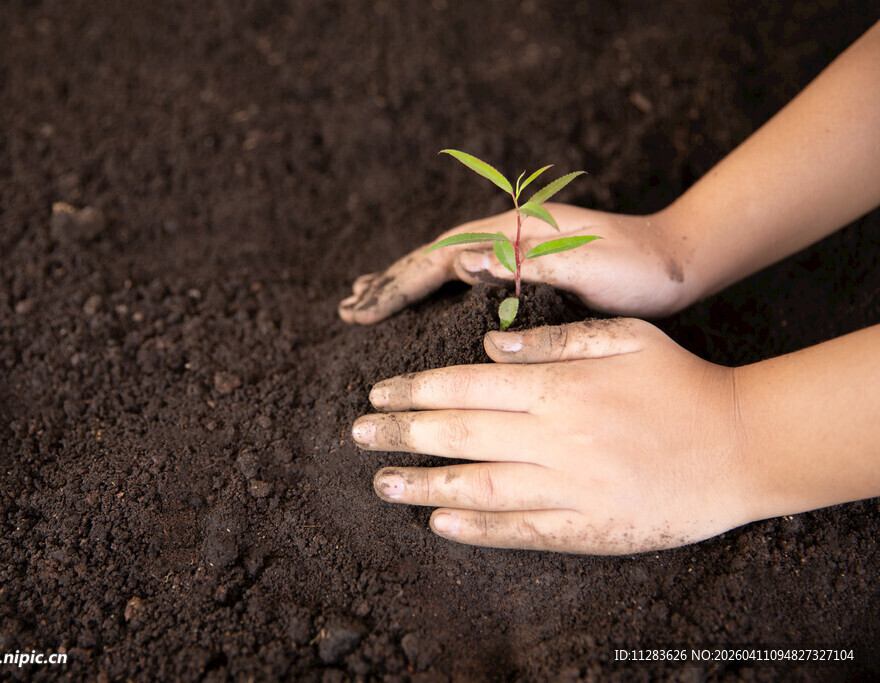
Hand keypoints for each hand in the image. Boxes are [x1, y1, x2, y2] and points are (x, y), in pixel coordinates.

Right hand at [338, 205, 692, 323]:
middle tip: (348, 307)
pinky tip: (427, 297)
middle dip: (390, 283)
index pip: (439, 258)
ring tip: (369, 298)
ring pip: (445, 265)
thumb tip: (460, 258)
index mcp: (514, 233)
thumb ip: (525, 261)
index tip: (362, 308)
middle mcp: (507, 236)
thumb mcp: (585, 264)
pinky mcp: (526, 266)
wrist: (678, 262)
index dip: (398, 285)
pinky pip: (467, 277)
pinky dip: (437, 287)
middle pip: (433, 258)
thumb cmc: (637, 270)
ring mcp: (514, 249)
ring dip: (406, 283)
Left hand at [350, 318, 756, 553]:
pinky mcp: (588, 527)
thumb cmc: (682, 383)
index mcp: (560, 387)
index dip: (416, 390)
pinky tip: (439, 524)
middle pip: (461, 433)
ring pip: (479, 484)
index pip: (467, 386)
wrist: (742, 446)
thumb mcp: (625, 337)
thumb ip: (556, 340)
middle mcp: (556, 437)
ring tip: (382, 482)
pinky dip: (477, 529)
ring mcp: (570, 487)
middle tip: (359, 434)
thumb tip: (489, 344)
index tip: (379, 392)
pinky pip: (520, 530)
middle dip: (402, 433)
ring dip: (424, 485)